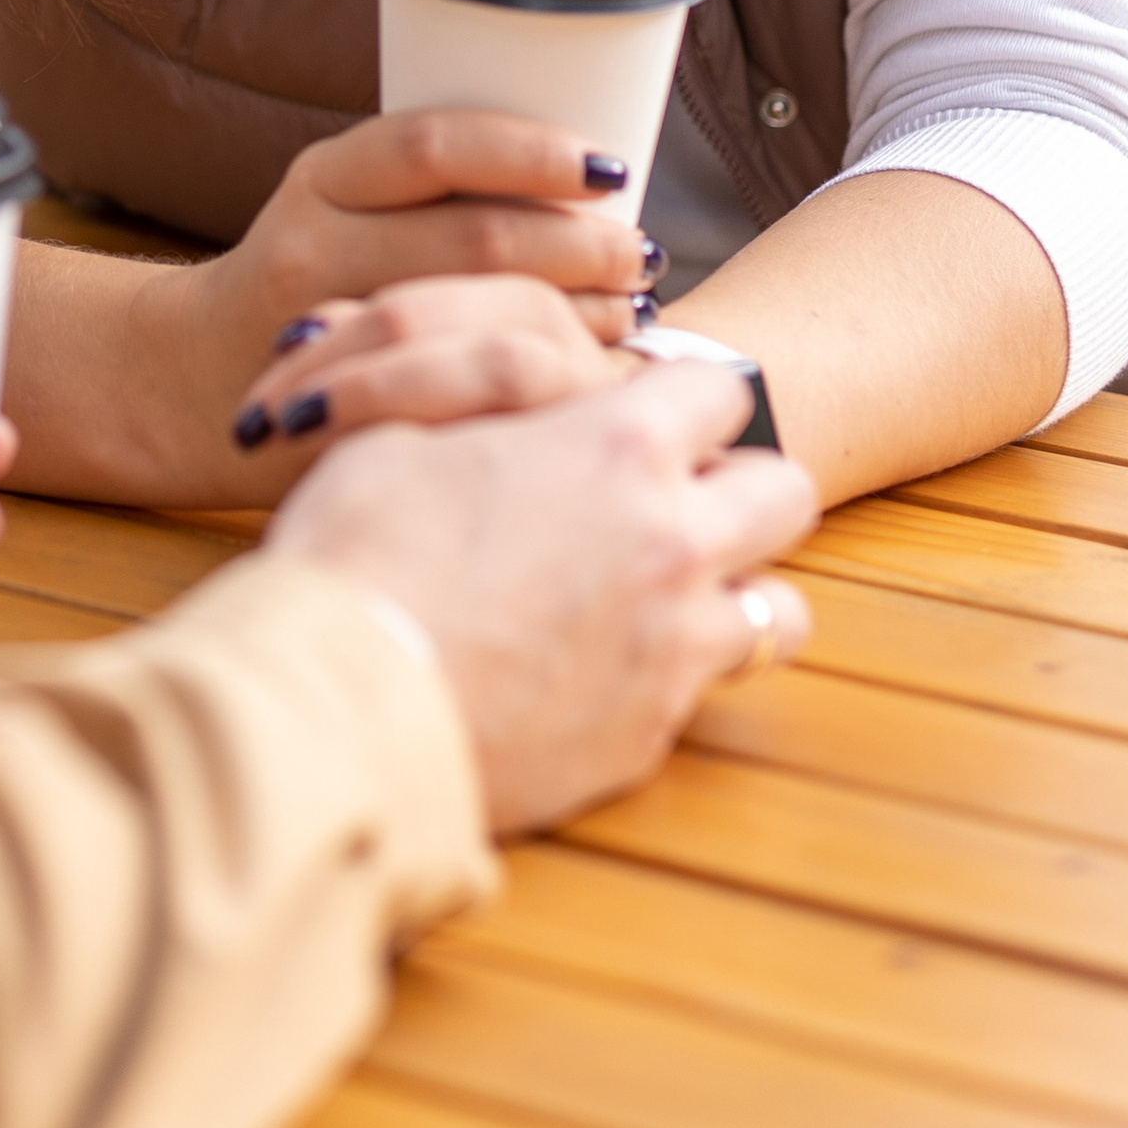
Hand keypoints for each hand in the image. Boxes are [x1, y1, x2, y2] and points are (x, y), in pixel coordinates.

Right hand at [135, 108, 649, 495]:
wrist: (188, 378)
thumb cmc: (310, 281)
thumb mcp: (345, 210)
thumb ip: (434, 196)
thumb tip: (595, 183)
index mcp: (326, 178)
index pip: (436, 144)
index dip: (531, 153)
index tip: (610, 169)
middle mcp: (314, 242)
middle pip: (473, 234)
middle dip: (577, 244)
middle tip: (641, 254)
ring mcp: (325, 328)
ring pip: (475, 312)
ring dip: (573, 308)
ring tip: (630, 309)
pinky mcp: (345, 404)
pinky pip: (456, 382)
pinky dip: (535, 370)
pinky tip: (582, 373)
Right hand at [272, 360, 816, 834]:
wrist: (341, 702)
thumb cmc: (357, 550)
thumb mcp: (400, 433)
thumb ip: (484, 410)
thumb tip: (500, 403)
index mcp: (618, 447)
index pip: (721, 390)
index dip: (680, 399)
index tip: (644, 417)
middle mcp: (673, 542)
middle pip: (786, 492)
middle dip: (740, 488)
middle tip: (671, 502)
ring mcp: (674, 649)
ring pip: (781, 611)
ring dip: (734, 593)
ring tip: (660, 598)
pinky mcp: (649, 737)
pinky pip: (700, 696)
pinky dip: (665, 678)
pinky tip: (590, 674)